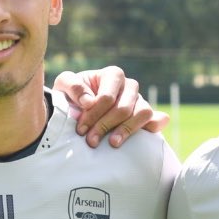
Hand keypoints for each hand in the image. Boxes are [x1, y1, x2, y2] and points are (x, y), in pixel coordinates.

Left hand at [53, 67, 167, 148]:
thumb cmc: (72, 95)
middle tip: (91, 142)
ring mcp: (139, 100)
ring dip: (126, 130)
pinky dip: (153, 126)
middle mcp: (129, 86)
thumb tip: (89, 101)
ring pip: (142, 113)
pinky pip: (154, 119)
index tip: (81, 130)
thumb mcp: (64, 85)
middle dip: (105, 126)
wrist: (78, 108)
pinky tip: (146, 136)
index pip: (107, 97)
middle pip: (123, 108)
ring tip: (112, 143)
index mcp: (113, 75)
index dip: (94, 115)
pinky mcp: (144, 115)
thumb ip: (72, 86)